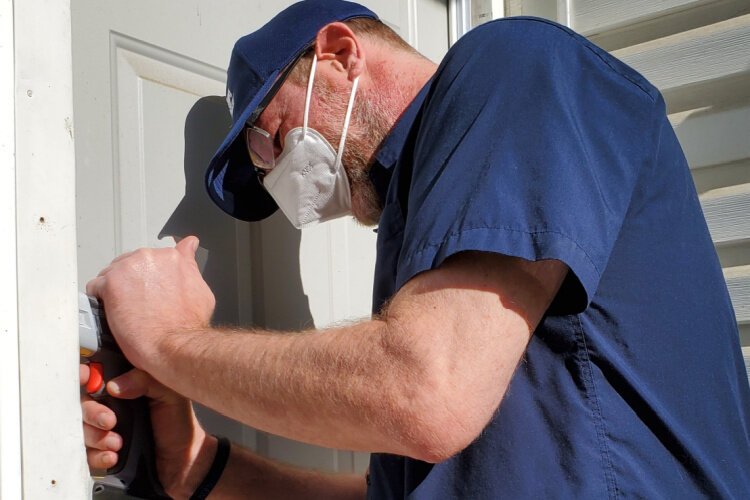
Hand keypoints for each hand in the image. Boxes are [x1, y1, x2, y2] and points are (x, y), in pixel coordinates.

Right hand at [80, 364, 217, 497]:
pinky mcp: (101, 453)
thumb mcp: (168, 394)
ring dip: (96, 437)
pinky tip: (113, 456)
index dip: (85, 377)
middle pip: (81, 404)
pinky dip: (97, 456)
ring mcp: (103, 431)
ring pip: (80, 430)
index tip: (86, 380)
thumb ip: (145, 380)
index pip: (95, 376)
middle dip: (92, 413)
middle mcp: (110, 407)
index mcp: (124, 387)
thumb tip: (114, 385)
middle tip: (110, 421)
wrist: (182, 461)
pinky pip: (86, 454)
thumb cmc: (177, 424)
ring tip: (117, 443)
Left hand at [85, 236, 214, 370]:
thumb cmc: (188, 323)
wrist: (175, 343)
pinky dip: (101, 300)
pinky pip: (95, 287)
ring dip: (115, 290)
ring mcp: (129, 268)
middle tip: (138, 304)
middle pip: (128, 264)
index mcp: (171, 256)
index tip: (148, 288)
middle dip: (130, 282)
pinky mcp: (111, 283)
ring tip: (127, 310)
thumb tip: (189, 246)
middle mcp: (150, 257)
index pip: (150, 259)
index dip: (147, 277)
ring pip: (110, 274)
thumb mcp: (199, 287)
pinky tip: (114, 313)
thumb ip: (189, 264)